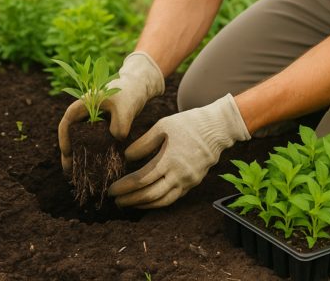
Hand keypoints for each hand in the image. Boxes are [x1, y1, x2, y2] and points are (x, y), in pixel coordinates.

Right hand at [58, 51, 163, 172]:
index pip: (66, 124)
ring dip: (81, 155)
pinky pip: (94, 141)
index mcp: (83, 105)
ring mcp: (94, 121)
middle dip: (70, 154)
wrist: (140, 86)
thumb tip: (116, 140)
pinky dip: (93, 153)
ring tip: (80, 174)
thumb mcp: (125, 108)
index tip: (67, 155)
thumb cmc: (129, 92)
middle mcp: (85, 114)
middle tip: (70, 173)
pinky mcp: (103, 127)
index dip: (64, 140)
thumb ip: (120, 125)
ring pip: (82, 140)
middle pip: (72, 135)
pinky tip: (97, 166)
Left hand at [108, 93, 249, 208]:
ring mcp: (188, 181)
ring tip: (129, 204)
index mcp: (170, 159)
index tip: (112, 189)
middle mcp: (180, 175)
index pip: (142, 179)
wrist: (217, 128)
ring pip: (163, 201)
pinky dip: (158, 202)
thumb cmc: (187, 124)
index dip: (125, 187)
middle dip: (131, 199)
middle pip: (151, 195)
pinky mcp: (193, 183)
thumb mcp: (163, 126)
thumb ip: (143, 143)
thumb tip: (127, 157)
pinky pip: (173, 198)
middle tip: (116, 201)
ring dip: (144, 204)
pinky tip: (147, 200)